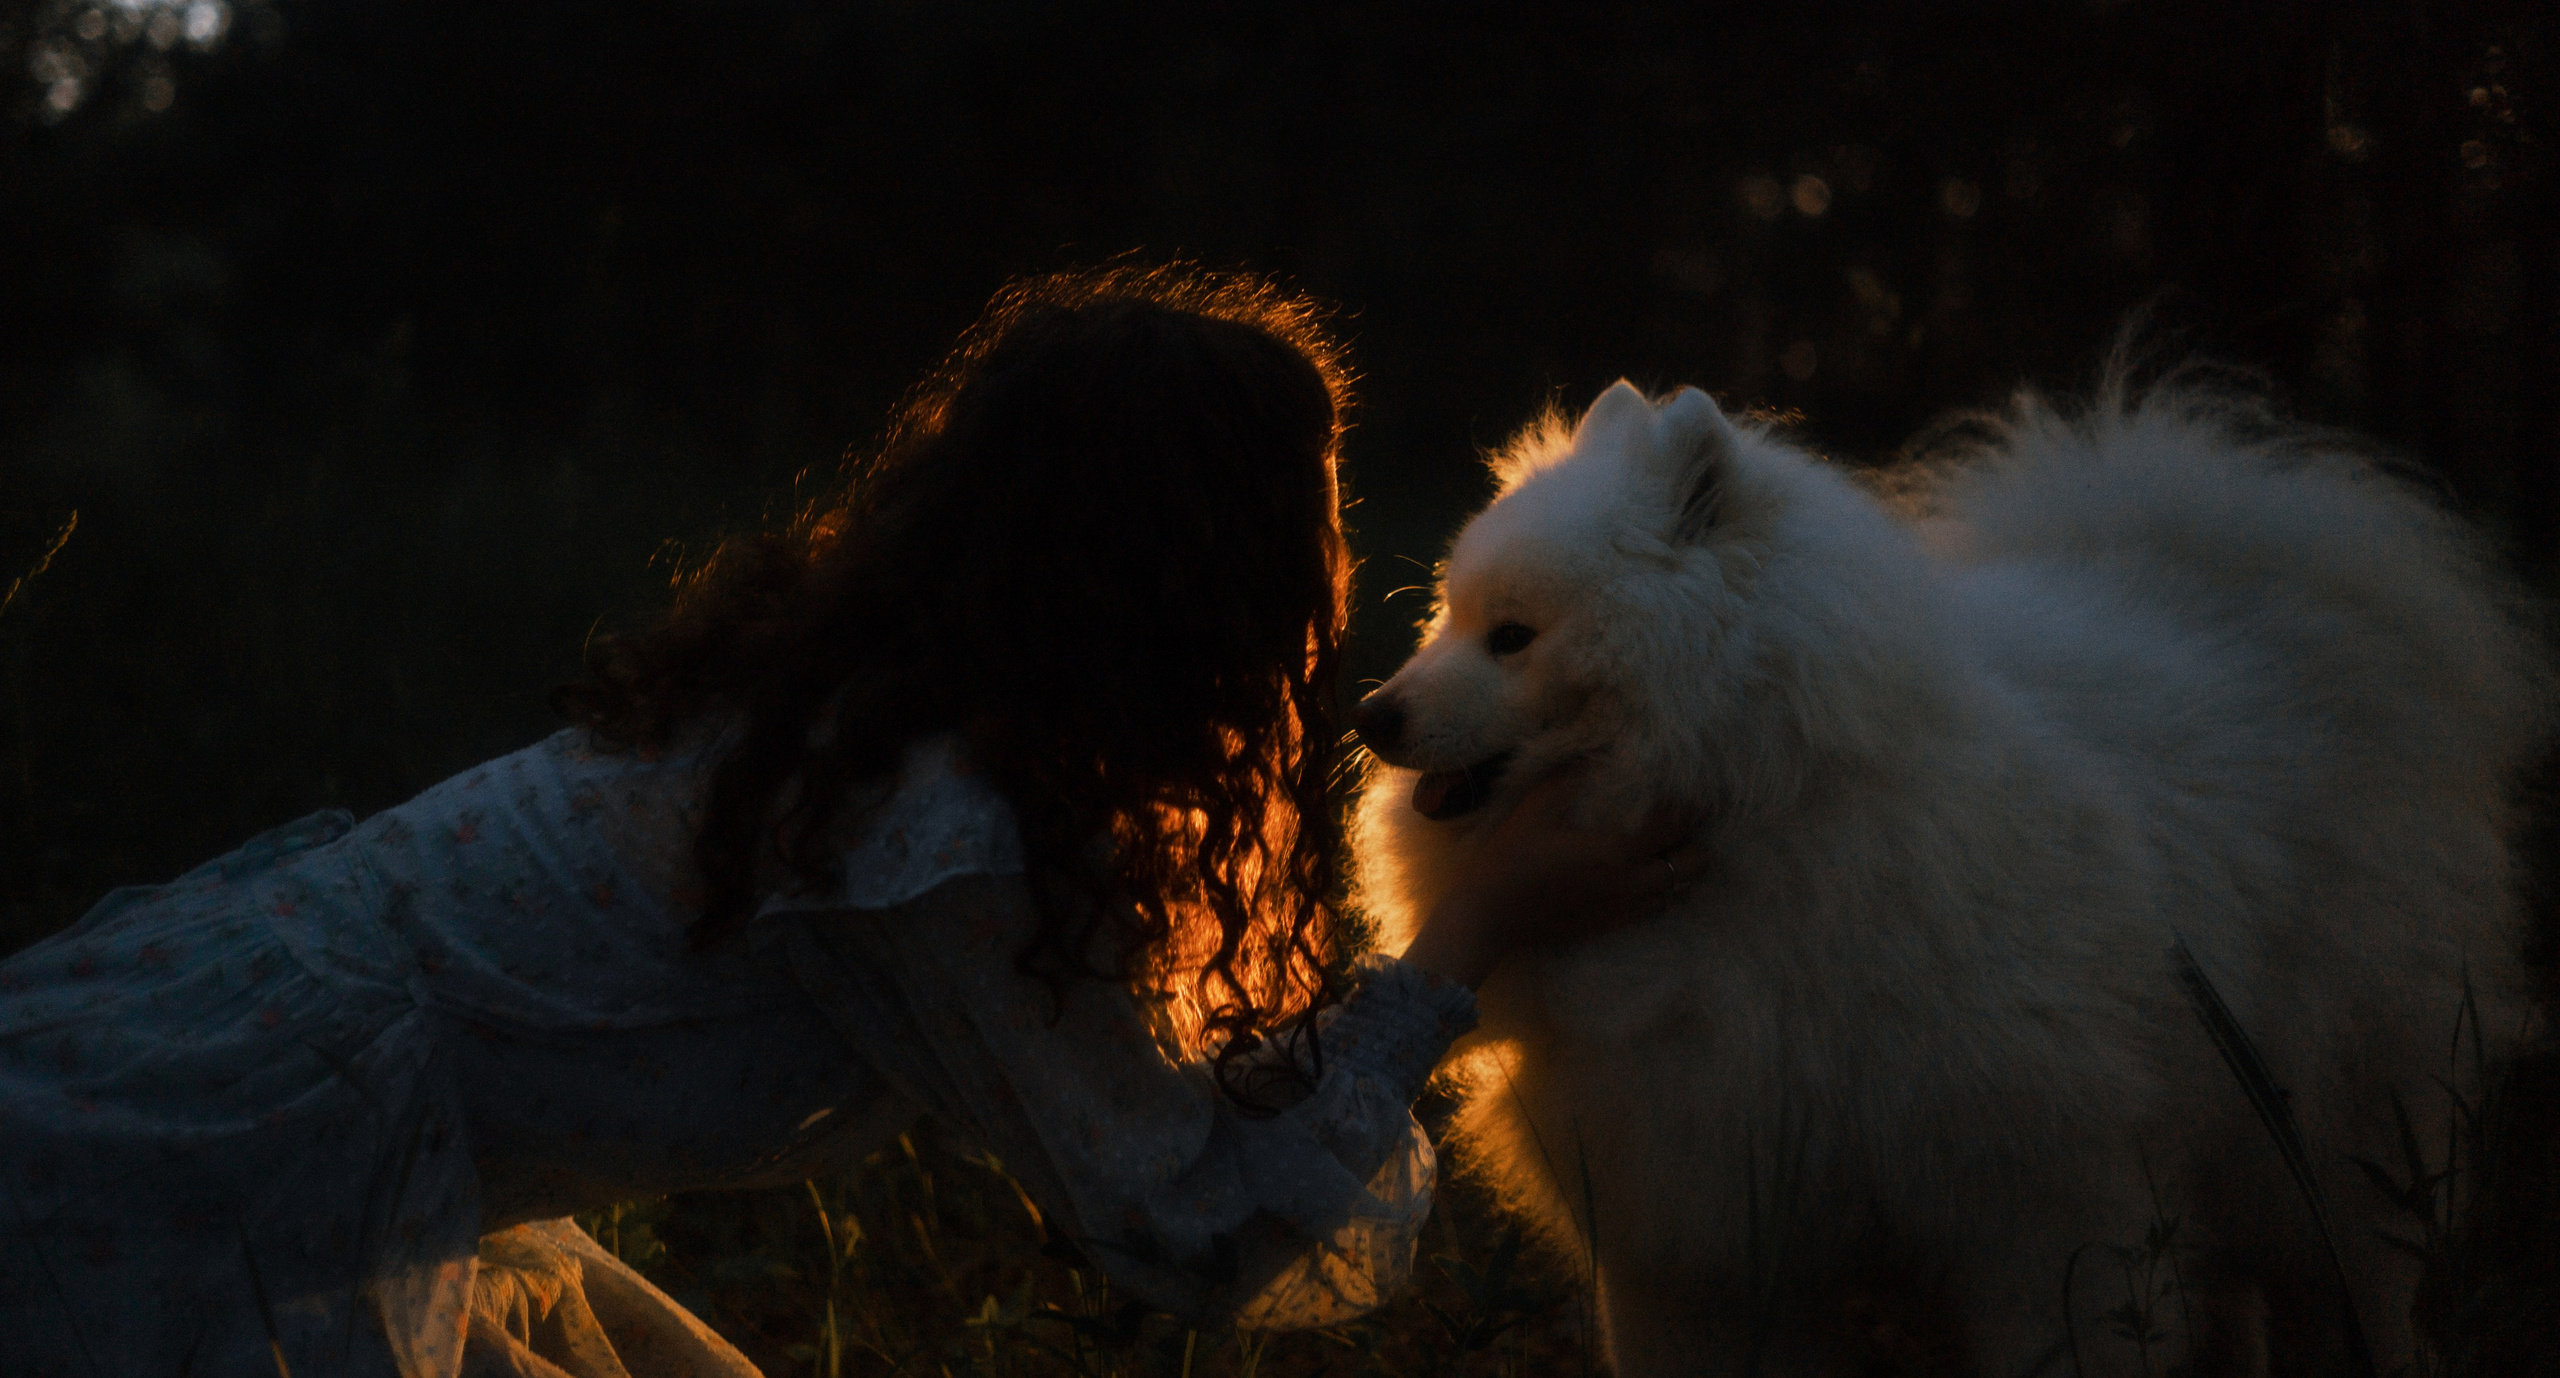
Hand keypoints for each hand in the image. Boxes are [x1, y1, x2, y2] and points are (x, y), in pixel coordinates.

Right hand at [1398, 765, 1703, 988]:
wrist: (1489, 916)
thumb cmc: (1511, 856)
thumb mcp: (1537, 806)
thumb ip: (1573, 777)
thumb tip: (1598, 751)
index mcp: (1616, 851)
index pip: (1675, 825)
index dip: (1690, 807)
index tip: (1691, 792)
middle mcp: (1630, 884)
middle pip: (1693, 864)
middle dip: (1693, 840)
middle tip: (1680, 823)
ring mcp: (1624, 909)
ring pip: (1681, 890)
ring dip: (1681, 867)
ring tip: (1668, 847)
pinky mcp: (1614, 925)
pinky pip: (1659, 908)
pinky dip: (1664, 889)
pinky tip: (1646, 873)